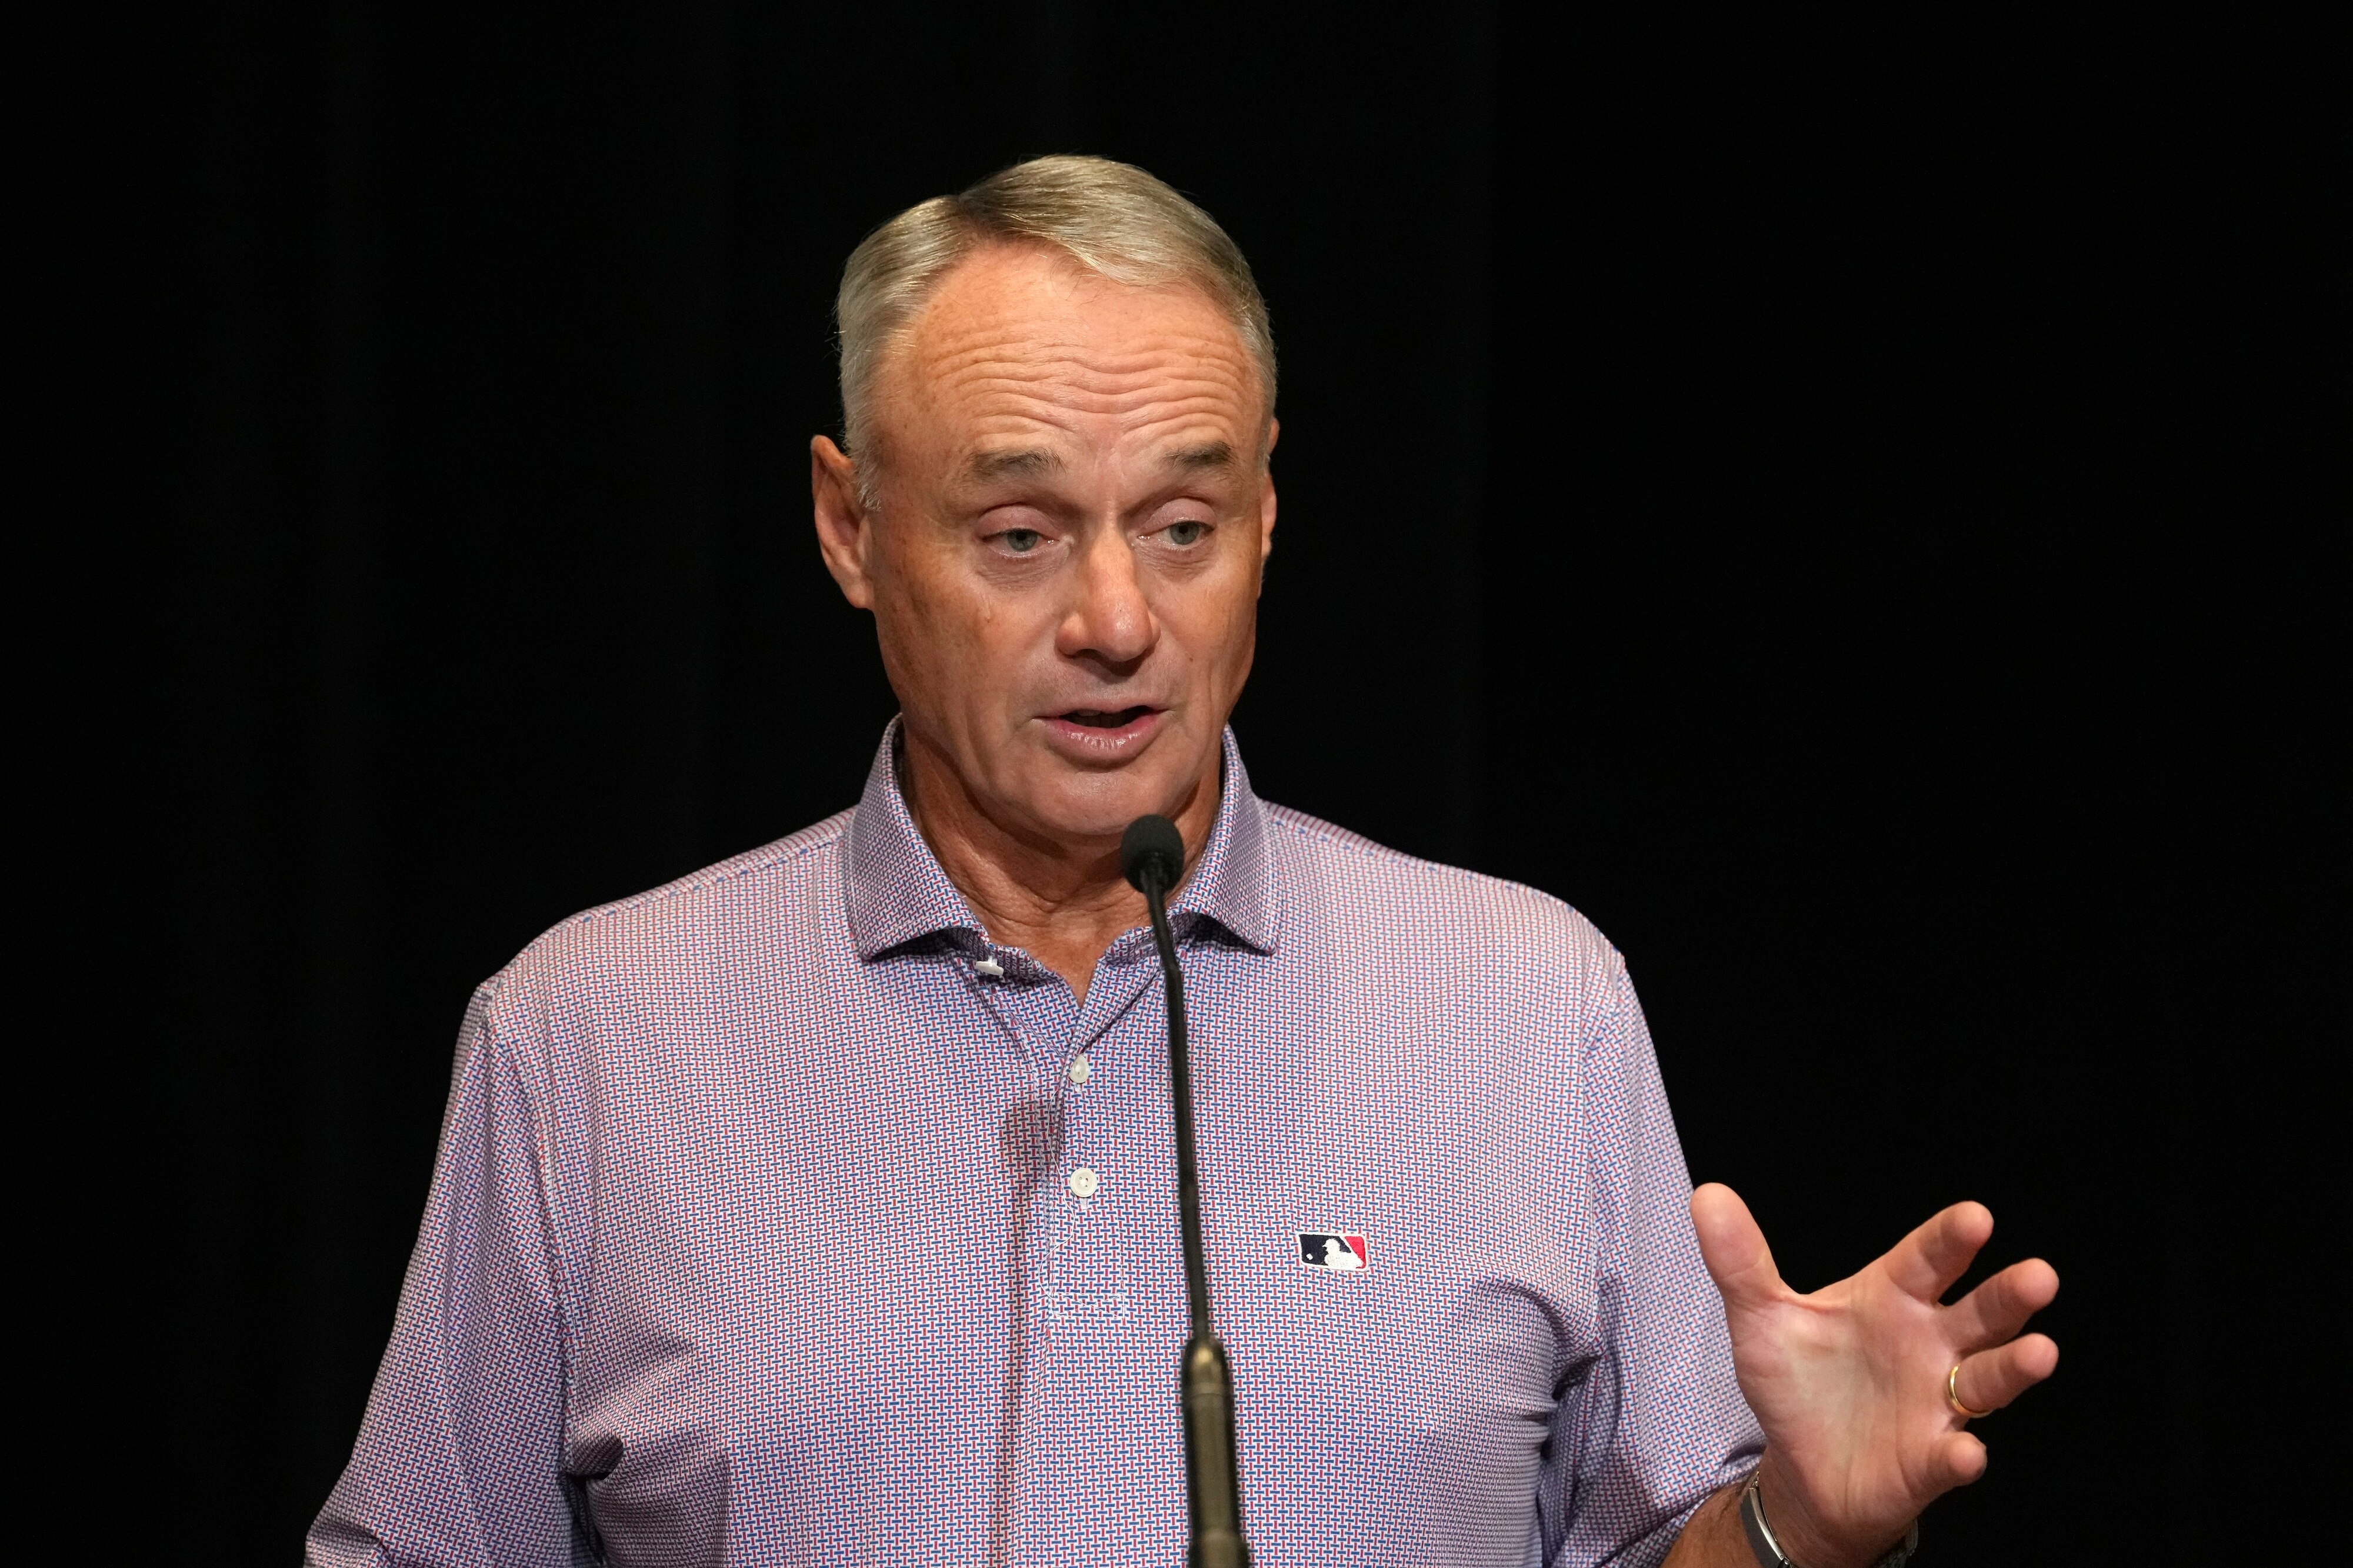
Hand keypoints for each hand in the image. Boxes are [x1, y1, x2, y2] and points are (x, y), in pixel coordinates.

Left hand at [1691, 1184, 2058, 1567]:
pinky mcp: (1930, 1460)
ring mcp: (1937, 1403)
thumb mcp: (1762, 1318)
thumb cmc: (1798, 1382)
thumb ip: (1741, 1261)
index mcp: (1893, 1297)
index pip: (1928, 1259)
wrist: (1802, 1466)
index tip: (1976, 1218)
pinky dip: (1961, 1456)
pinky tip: (1966, 1453)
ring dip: (2014, 1367)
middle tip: (2039, 1275)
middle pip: (1980, 1314)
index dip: (1951, 1239)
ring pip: (1987, 1380)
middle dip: (2009, 1296)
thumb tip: (1708, 1195)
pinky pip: (1952, 1456)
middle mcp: (1930, 1344)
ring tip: (2041, 1352)